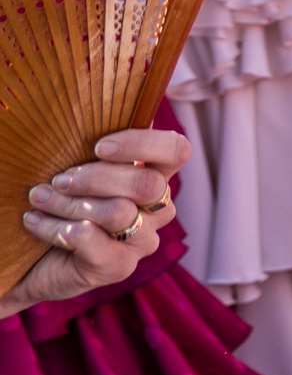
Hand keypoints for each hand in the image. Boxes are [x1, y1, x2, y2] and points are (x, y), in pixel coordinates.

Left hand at [1, 129, 184, 318]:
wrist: (31, 259)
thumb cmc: (61, 204)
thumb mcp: (81, 170)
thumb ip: (101, 148)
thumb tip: (105, 107)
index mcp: (157, 177)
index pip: (177, 150)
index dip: (143, 144)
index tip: (99, 146)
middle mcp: (159, 210)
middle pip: (147, 183)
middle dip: (95, 177)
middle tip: (58, 179)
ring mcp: (143, 241)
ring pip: (118, 212)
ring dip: (69, 202)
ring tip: (39, 198)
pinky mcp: (119, 267)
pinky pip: (90, 239)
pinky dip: (54, 227)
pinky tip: (34, 222)